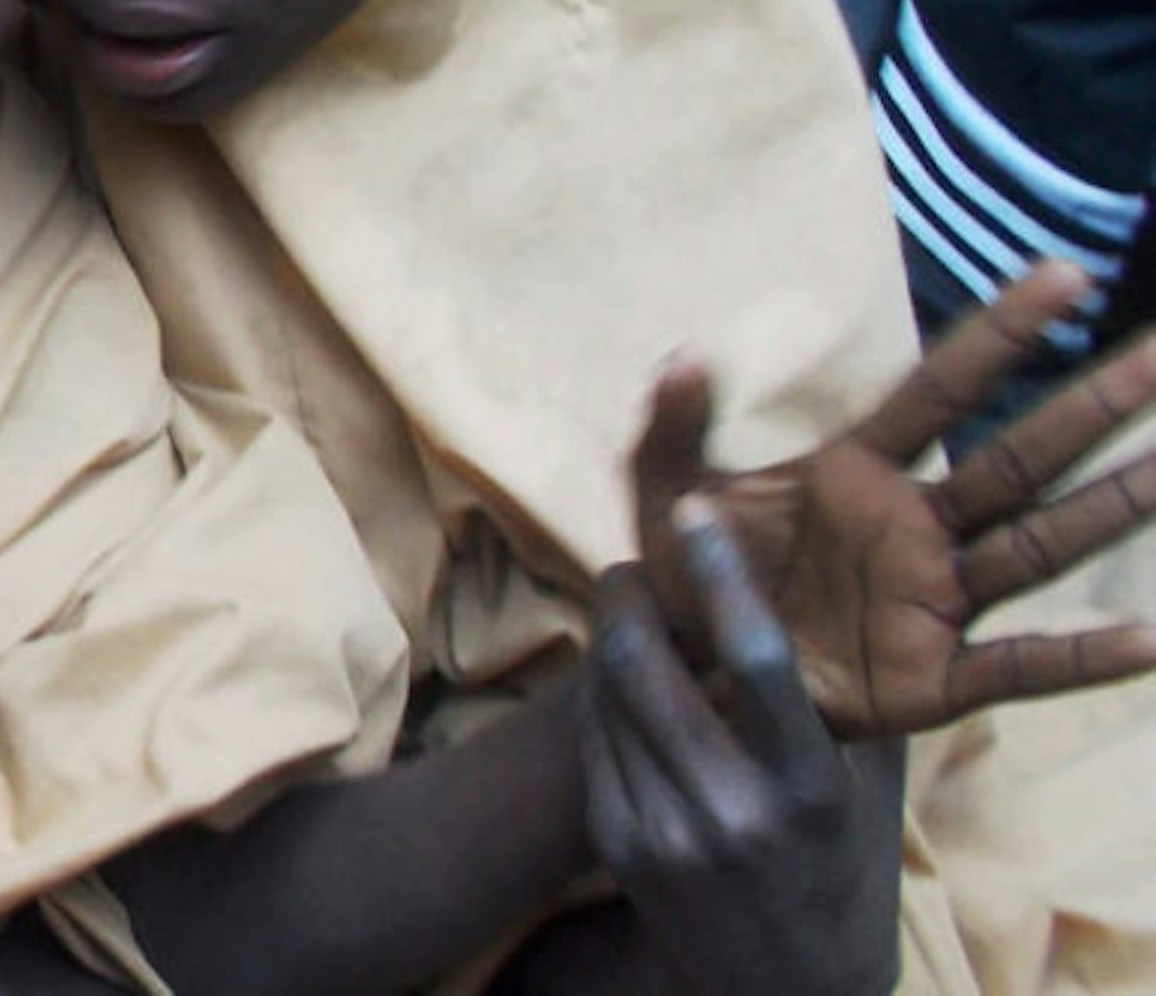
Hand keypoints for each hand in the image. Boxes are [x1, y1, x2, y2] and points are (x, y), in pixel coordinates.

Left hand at [579, 510, 900, 995]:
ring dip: (609, 638)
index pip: (758, 659)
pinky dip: (601, 694)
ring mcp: (667, 832)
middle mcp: (733, 810)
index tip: (693, 509)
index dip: (719, 576)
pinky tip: (621, 678)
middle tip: (635, 564)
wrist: (787, 987)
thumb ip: (846, 703)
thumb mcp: (862, 791)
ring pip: (607, 695)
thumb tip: (846, 585)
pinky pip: (594, 739)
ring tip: (627, 611)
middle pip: (645, 665)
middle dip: (627, 597)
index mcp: (809, 787)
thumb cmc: (838, 866)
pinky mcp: (620, 845)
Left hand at [634, 263, 1155, 737]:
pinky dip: (1081, 655)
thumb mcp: (664, 496)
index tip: (1064, 273)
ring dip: (1111, 506)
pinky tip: (1146, 641)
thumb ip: (670, 427)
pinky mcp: (930, 677)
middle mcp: (915, 528)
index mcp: (856, 473)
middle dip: (1092, 407)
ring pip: (1040, 544)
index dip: (999, 333)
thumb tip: (683, 355)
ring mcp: (931, 599)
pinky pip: (1019, 665)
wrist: (683, 673)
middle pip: (1020, 459)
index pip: (941, 389)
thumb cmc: (691, 575)